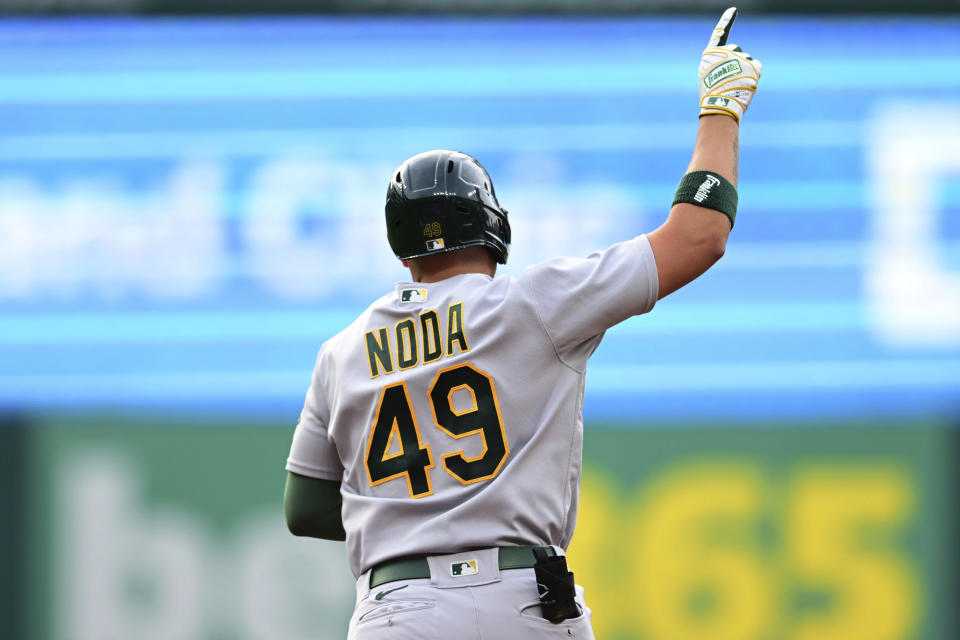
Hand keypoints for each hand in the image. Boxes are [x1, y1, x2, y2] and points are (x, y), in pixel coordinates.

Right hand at [698, 7, 761, 121]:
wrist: (720, 105)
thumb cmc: (712, 95)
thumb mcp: (708, 77)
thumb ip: (719, 64)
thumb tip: (739, 64)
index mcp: (711, 54)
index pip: (720, 33)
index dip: (726, 21)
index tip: (733, 10)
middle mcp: (726, 51)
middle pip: (736, 50)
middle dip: (737, 61)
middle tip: (730, 79)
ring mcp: (740, 56)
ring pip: (747, 59)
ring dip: (745, 70)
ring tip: (737, 85)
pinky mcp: (752, 64)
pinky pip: (757, 66)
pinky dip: (755, 75)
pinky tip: (747, 84)